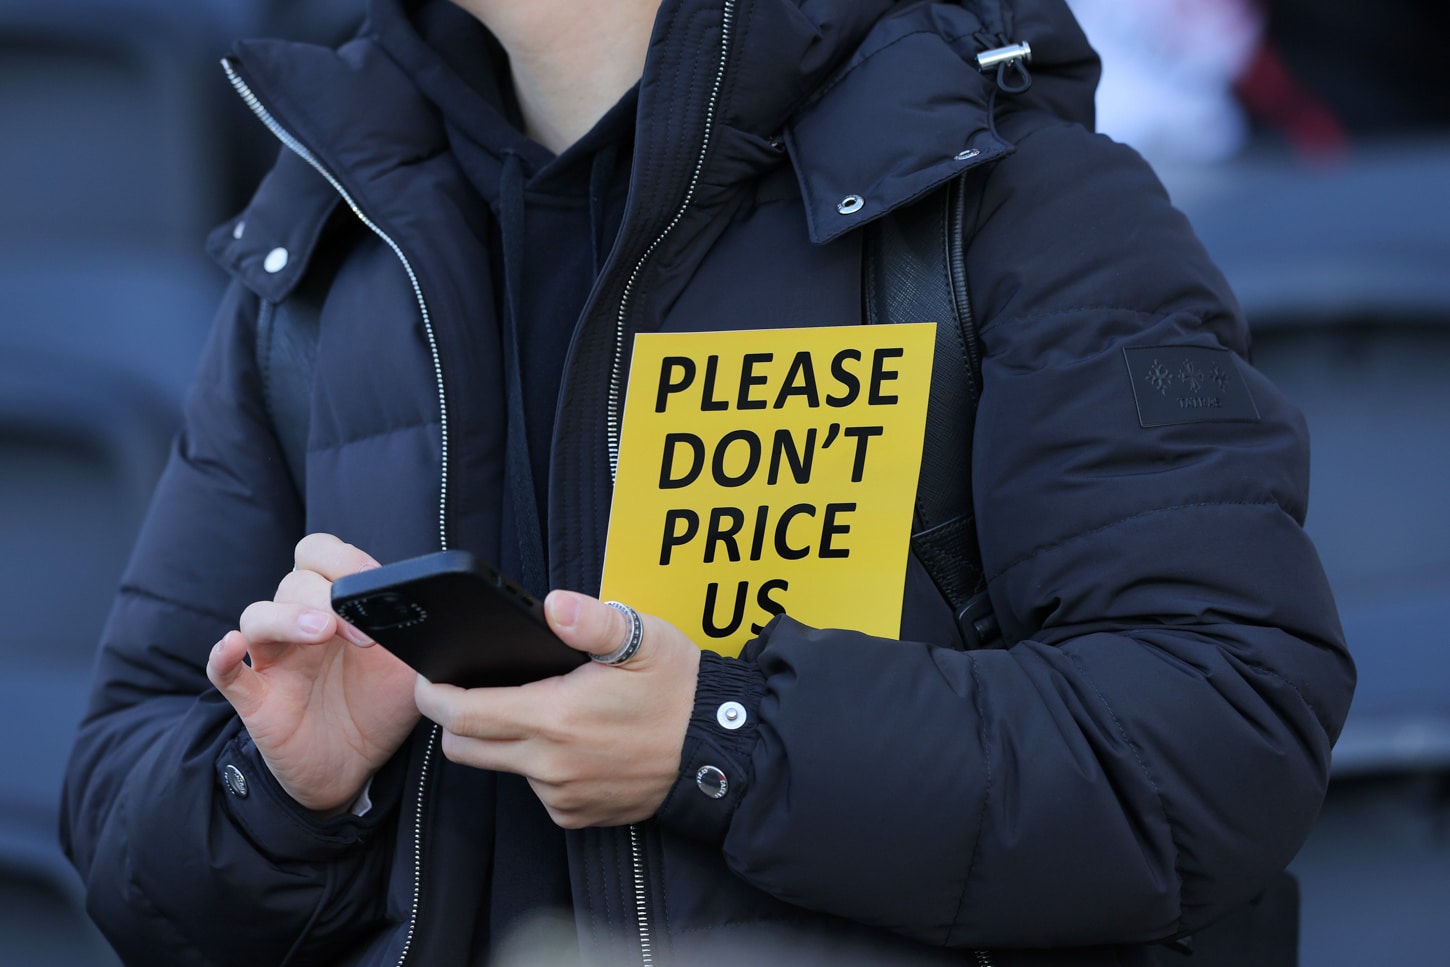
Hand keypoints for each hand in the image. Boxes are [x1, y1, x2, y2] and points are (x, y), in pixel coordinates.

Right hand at [207, 534, 420, 813]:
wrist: (357, 766)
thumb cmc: (379, 705)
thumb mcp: (409, 665)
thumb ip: (415, 632)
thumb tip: (436, 608)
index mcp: (336, 606)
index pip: (322, 554)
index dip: (346, 561)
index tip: (375, 585)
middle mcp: (300, 624)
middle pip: (295, 581)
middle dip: (331, 596)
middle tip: (365, 634)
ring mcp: (274, 660)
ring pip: (258, 616)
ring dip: (288, 616)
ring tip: (321, 632)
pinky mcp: (255, 698)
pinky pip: (224, 672)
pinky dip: (222, 657)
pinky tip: (231, 646)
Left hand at [413, 591, 700, 827]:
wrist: (721, 750)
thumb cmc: (681, 690)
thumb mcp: (643, 639)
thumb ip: (591, 621)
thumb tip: (553, 606)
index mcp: (556, 717)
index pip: (462, 715)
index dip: (433, 695)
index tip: (429, 678)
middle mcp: (550, 765)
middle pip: (465, 748)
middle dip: (457, 720)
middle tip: (478, 690)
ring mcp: (562, 796)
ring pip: (502, 768)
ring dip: (506, 742)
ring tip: (547, 711)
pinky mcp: (576, 816)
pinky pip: (538, 790)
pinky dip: (542, 766)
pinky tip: (577, 743)